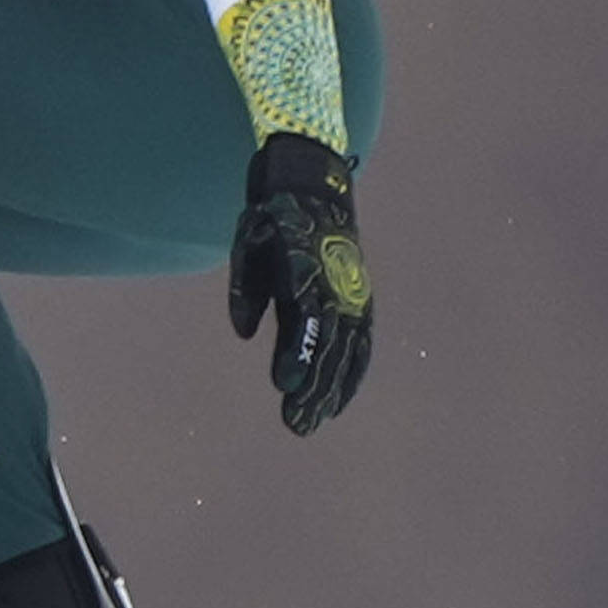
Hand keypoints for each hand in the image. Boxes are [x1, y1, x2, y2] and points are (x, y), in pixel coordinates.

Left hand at [227, 131, 373, 432]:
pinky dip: (352, 374)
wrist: (318, 183)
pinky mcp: (360, 300)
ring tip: (313, 422)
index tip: (283, 383)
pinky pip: (362, 343)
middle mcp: (337, 281)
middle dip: (315, 385)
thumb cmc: (275, 215)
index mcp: (306, 264)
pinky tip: (337, 402)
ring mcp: (353, 291)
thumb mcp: (249, 239)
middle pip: (332, 341)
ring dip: (333, 388)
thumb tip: (244, 332)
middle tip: (296, 423)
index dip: (298, 351)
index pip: (307, 316)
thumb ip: (245, 286)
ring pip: (350, 348)